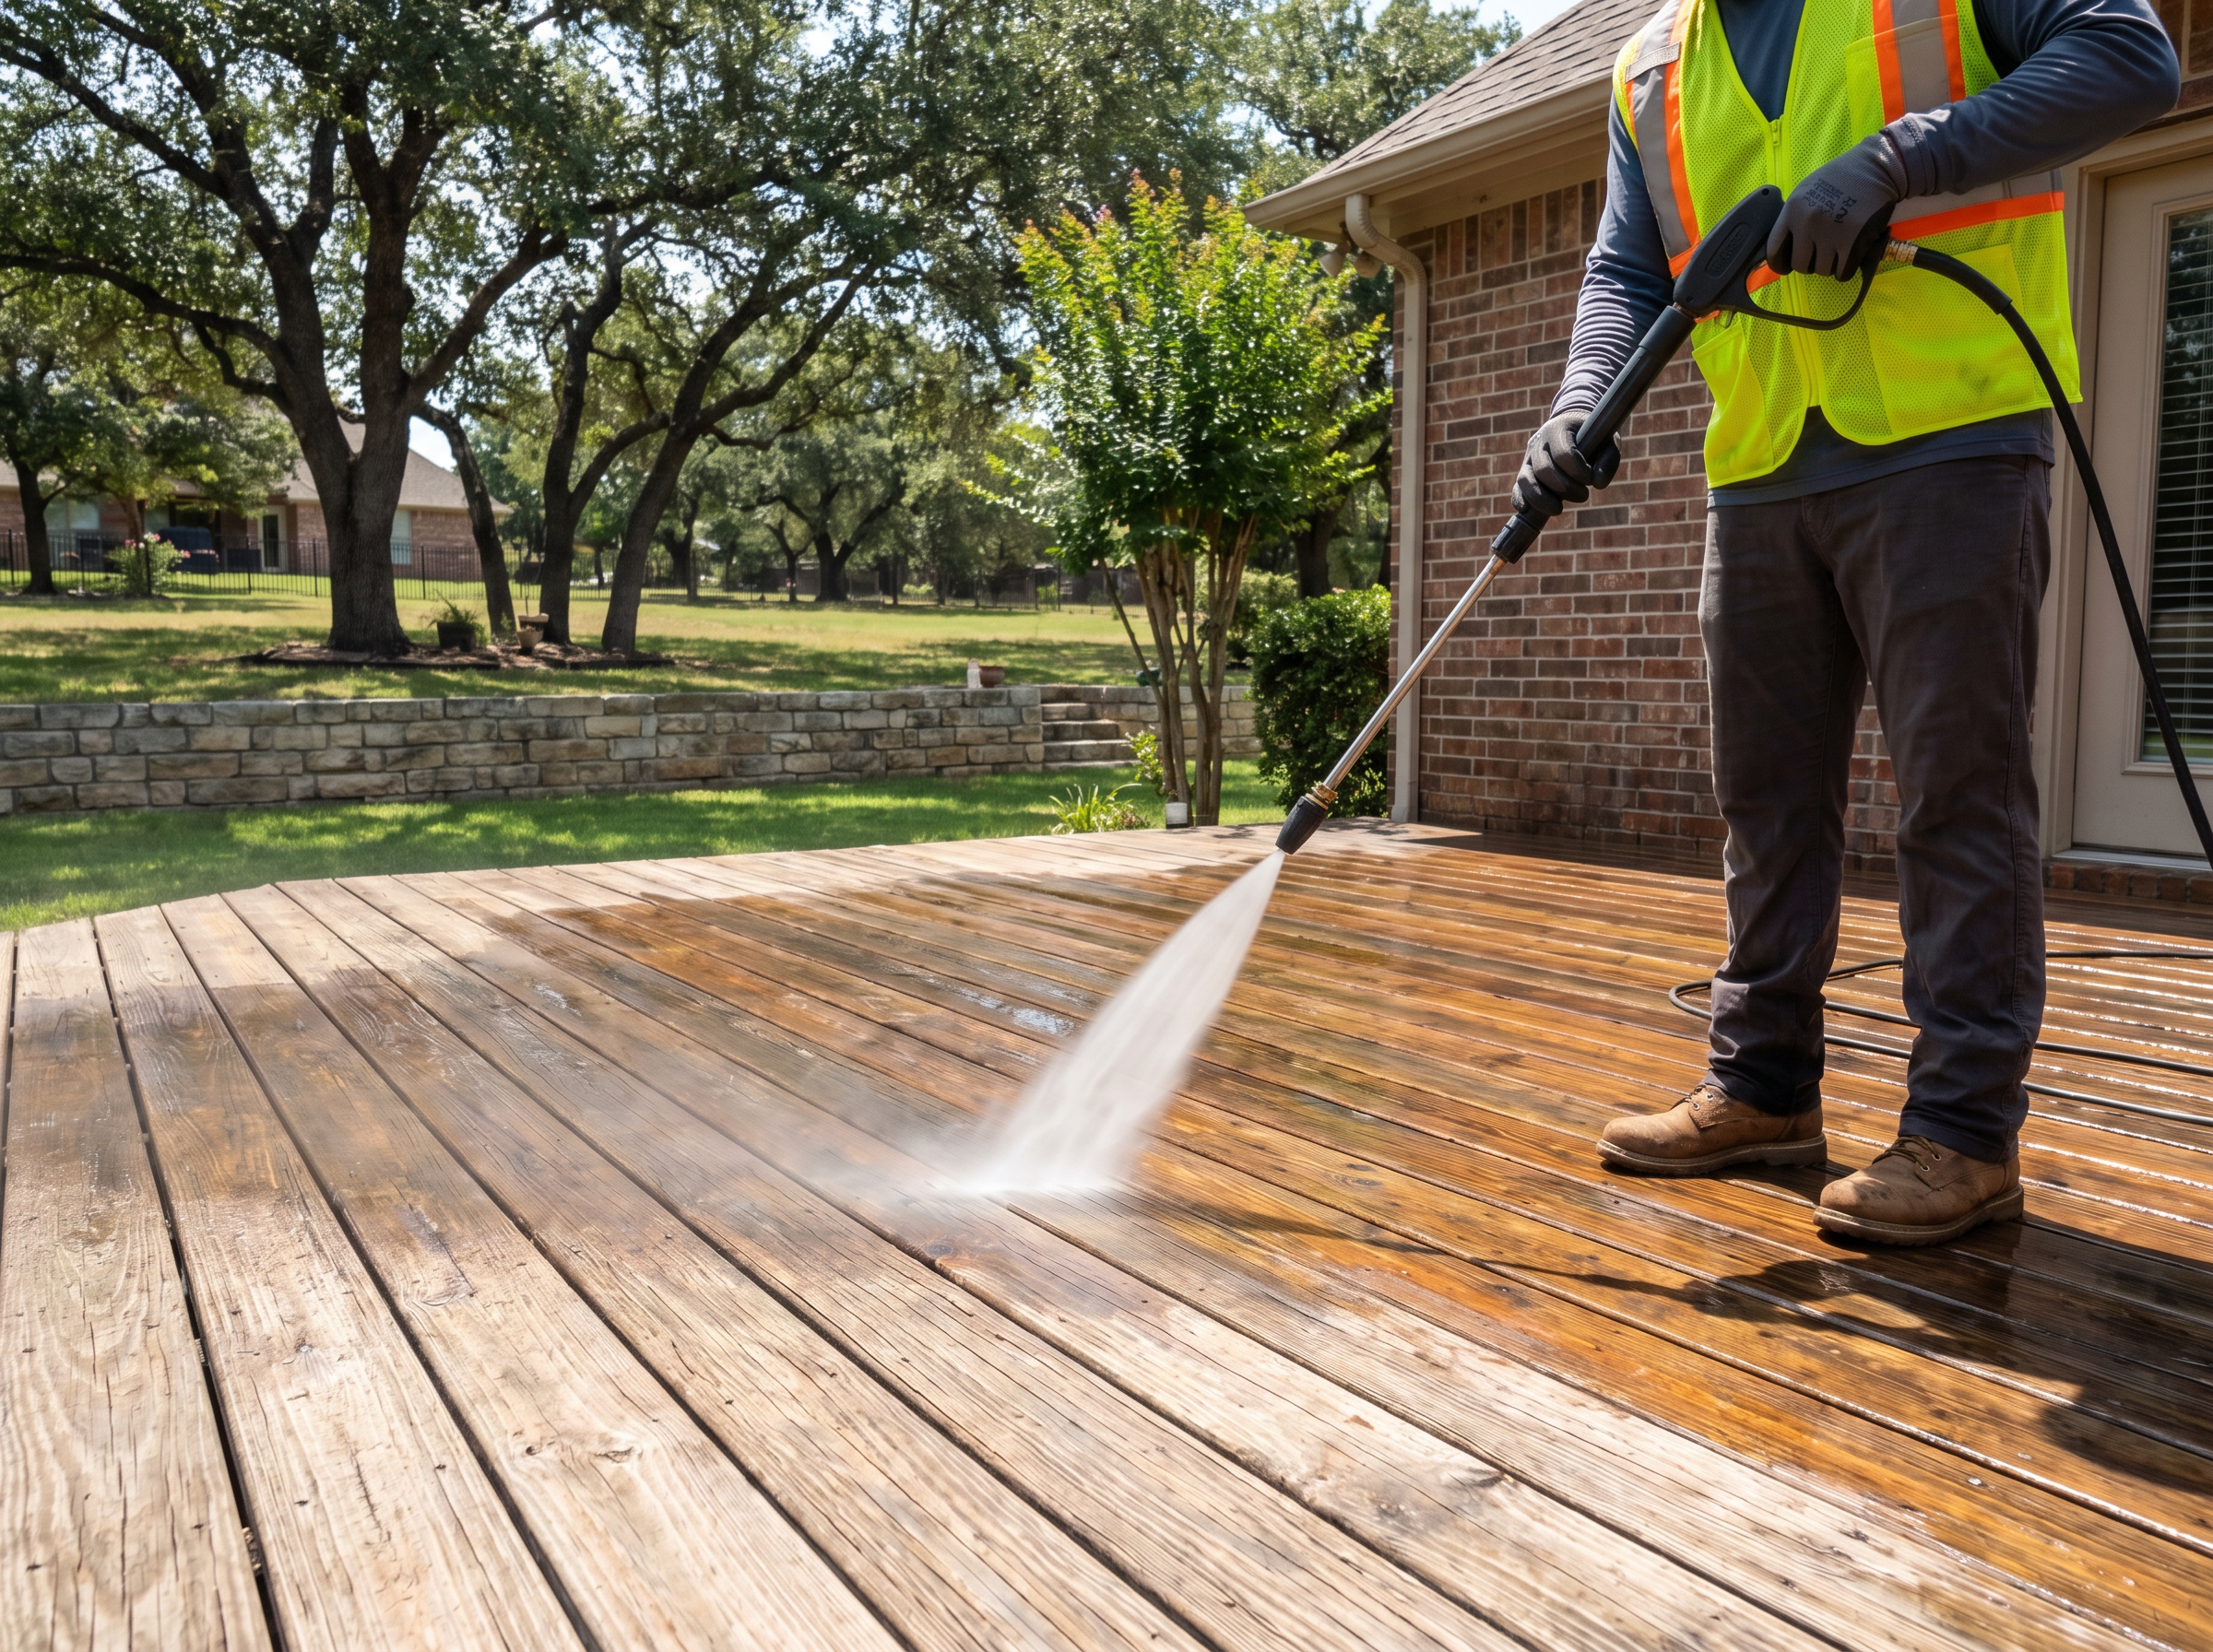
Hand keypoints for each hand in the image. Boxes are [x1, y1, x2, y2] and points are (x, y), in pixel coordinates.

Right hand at [1512, 411, 1619, 519]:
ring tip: (1558, 509)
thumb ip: (1608, 461)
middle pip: (1544, 469)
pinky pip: (1517, 487)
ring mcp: (1529, 457)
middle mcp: (1539, 442)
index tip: (1590, 480)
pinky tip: (1528, 511)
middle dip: (1565, 488)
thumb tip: (1598, 484)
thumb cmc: (1594, 437)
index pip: (1563, 453)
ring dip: (1541, 499)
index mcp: (1559, 428)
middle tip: (1584, 496)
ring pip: (1525, 480)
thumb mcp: (1608, 442)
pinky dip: (1520, 500)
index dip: (1577, 471)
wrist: (1573, 428)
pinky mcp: (1525, 472)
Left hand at [1767, 133, 1907, 280]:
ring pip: (1822, 270)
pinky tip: (1849, 258)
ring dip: (1830, 265)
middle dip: (1810, 263)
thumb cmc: (1841, 179)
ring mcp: (1831, 233)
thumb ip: (1795, 216)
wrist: (1877, 168)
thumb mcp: (1808, 191)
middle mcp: (1808, 223)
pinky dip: (1845, 269)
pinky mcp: (1854, 241)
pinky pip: (1843, 272)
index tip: (1787, 266)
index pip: (1774, 250)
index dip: (1780, 263)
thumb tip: (1787, 246)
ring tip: (1839, 249)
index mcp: (1793, 209)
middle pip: (1800, 265)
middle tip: (1821, 254)